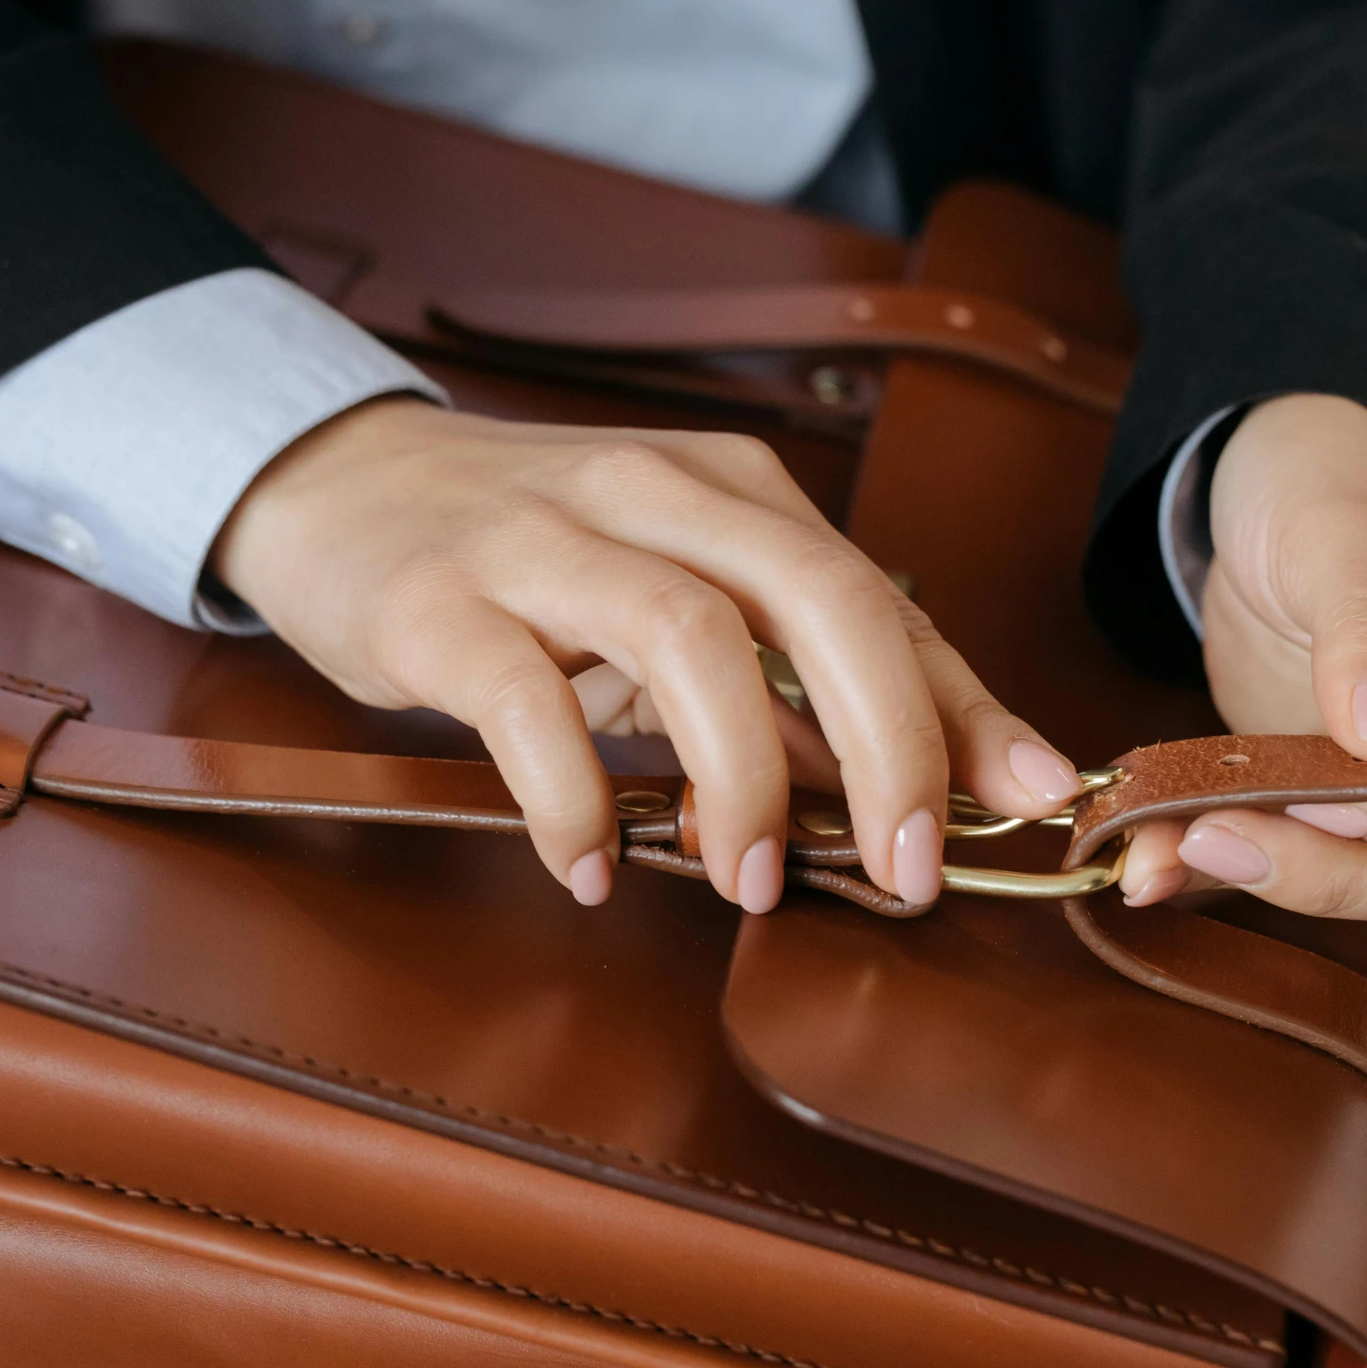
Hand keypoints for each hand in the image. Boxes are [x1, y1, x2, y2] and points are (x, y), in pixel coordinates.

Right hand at [211, 398, 1082, 911]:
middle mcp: (654, 493)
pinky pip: (525, 706)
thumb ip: (795, 687)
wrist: (341, 485)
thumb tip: (926, 796)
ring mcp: (542, 540)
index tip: (1024, 801)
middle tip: (905, 870)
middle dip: (887, 743)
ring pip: (689, 638)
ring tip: (751, 882)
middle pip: (815, 599)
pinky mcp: (440, 601)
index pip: (881, 597)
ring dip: (744, 778)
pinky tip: (593, 868)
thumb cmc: (539, 558)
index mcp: (735, 492)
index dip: (959, 708)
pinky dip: (575, 802)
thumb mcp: (684, 597)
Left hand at [1118, 394, 1366, 923]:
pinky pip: (1320, 862)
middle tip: (1222, 832)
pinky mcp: (1362, 800)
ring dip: (1293, 882)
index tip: (1334, 793)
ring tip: (1181, 845)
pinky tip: (1160, 864)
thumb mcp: (1340, 520)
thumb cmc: (1332, 473)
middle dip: (1351, 865)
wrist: (1271, 489)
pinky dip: (1241, 875)